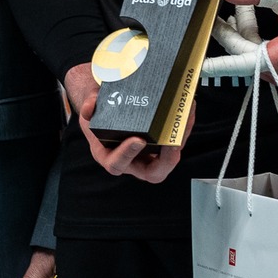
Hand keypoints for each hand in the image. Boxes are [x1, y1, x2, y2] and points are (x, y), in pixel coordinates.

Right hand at [68, 62, 191, 182]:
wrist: (107, 107)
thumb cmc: (98, 113)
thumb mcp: (89, 108)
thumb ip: (89, 105)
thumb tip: (89, 108)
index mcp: (109, 155)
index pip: (117, 164)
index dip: (127, 154)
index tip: (138, 140)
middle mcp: (131, 160)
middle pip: (152, 172)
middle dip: (166, 161)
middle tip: (174, 144)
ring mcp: (148, 154)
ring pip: (169, 158)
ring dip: (181, 140)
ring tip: (186, 118)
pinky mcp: (161, 144)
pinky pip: (175, 142)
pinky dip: (183, 127)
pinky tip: (189, 109)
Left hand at [220, 0, 277, 87]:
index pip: (241, 62)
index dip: (216, 63)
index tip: (195, 65)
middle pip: (245, 54)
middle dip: (235, 28)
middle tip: (225, 6)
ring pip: (254, 56)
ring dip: (248, 31)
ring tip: (249, 6)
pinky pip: (266, 59)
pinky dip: (260, 40)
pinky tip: (261, 20)